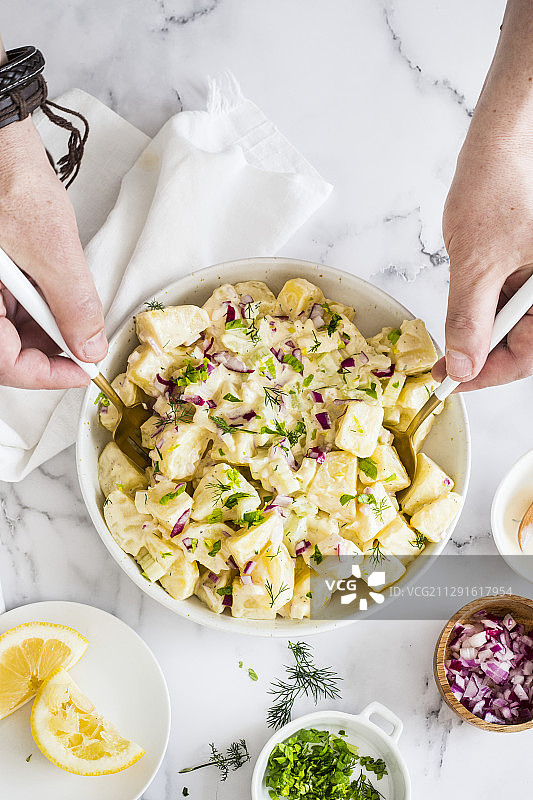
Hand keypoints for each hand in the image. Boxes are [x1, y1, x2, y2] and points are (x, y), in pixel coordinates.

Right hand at [0, 117, 107, 388]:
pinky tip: (55, 291)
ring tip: (73, 310)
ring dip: (46, 328)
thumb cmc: (11, 183)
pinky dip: (37, 306)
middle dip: (51, 350)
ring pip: (10, 329)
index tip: (85, 370)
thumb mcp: (54, 253)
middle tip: (85, 341)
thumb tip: (89, 348)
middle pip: (7, 350)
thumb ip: (74, 307)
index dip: (49, 376)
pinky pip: (9, 305)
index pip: (7, 366)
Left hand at [433, 130, 532, 390]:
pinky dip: (488, 313)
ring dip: (484, 336)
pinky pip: (514, 304)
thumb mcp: (476, 264)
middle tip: (447, 366)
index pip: (529, 355)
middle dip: (485, 358)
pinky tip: (469, 312)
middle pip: (526, 345)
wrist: (500, 146)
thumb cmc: (497, 189)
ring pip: (517, 328)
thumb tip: (462, 365)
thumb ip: (469, 320)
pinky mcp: (532, 270)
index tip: (454, 382)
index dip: (489, 375)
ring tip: (452, 340)